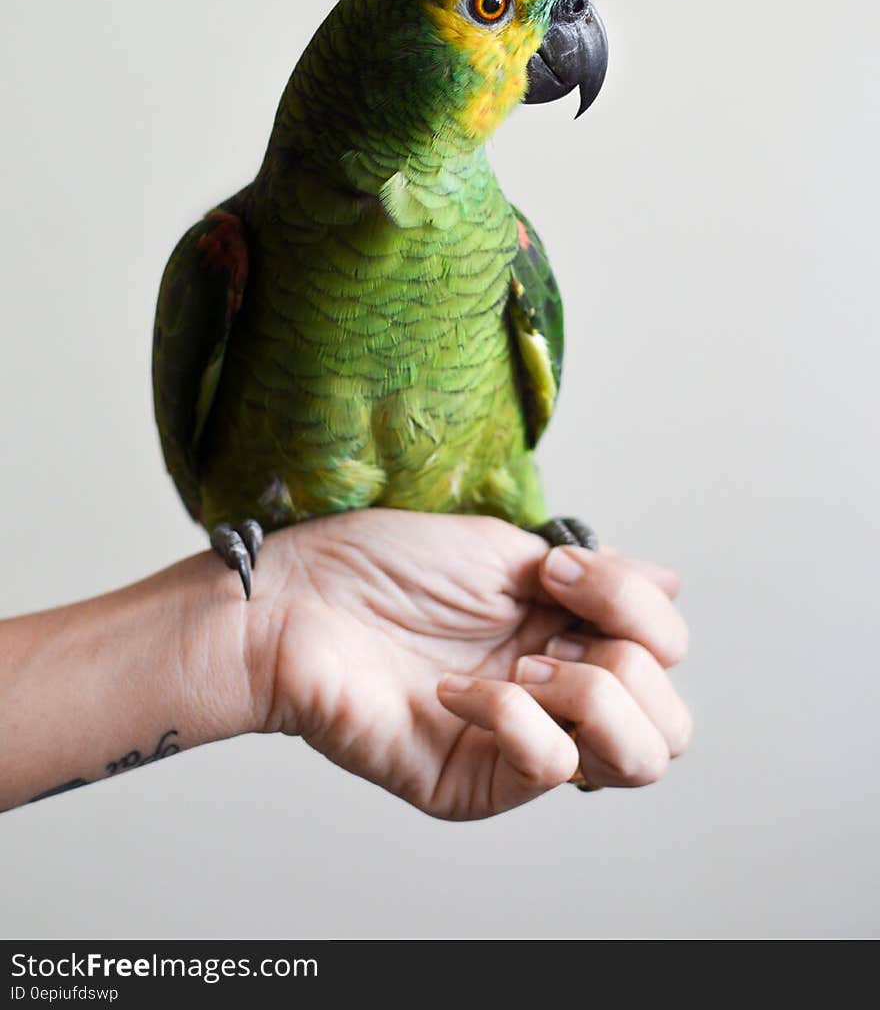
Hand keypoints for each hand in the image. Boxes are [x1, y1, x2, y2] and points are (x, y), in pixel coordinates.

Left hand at [246, 510, 690, 819]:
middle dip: (630, 661)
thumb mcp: (507, 551)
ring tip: (520, 667)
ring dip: (591, 695)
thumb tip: (674, 583)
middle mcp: (558, 696)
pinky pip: (550, 769)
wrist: (297, 603)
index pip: (666, 652)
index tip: (558, 570)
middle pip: (670, 724)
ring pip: (636, 761)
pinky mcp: (477, 785)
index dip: (636, 608)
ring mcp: (522, 746)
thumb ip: (599, 579)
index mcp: (568, 635)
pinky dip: (515, 717)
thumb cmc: (384, 566)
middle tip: (549, 632)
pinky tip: (457, 691)